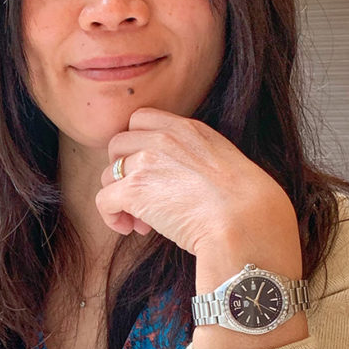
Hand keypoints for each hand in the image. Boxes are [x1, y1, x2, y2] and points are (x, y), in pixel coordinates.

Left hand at [95, 108, 297, 266]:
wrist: (244, 221)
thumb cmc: (243, 204)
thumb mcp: (223, 162)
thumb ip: (193, 157)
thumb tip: (173, 180)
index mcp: (186, 129)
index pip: (141, 120)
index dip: (136, 146)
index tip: (149, 171)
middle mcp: (162, 139)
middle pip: (117, 145)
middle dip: (122, 170)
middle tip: (142, 199)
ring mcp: (145, 162)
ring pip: (108, 174)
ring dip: (119, 197)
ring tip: (141, 221)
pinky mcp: (133, 189)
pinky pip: (103, 199)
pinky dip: (111, 216)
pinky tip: (128, 228)